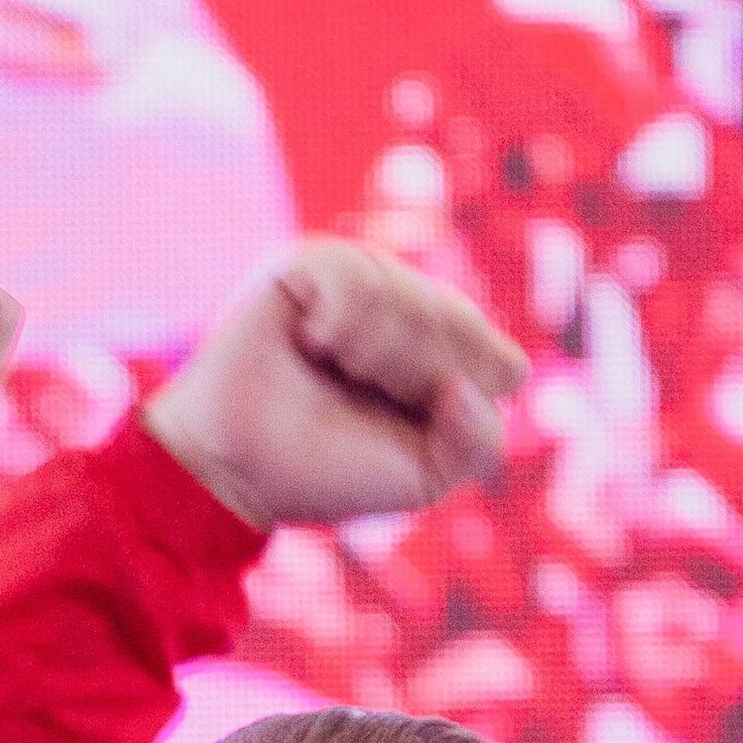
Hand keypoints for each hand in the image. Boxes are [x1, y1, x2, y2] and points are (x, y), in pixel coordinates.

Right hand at [139, 240, 529, 536]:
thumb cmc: (323, 473)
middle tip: (361, 394)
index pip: (505, 366)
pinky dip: (342, 321)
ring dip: (377, 351)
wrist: (237, 468)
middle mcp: (410, 316)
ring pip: (417, 298)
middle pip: (465, 328)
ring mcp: (364, 284)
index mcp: (442, 364)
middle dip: (417, 376)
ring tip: (331, 366)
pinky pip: (362, 276)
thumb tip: (468, 383)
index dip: (466, 398)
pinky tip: (312, 340)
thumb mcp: (423, 477)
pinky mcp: (312, 264)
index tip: (412, 424)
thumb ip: (480, 443)